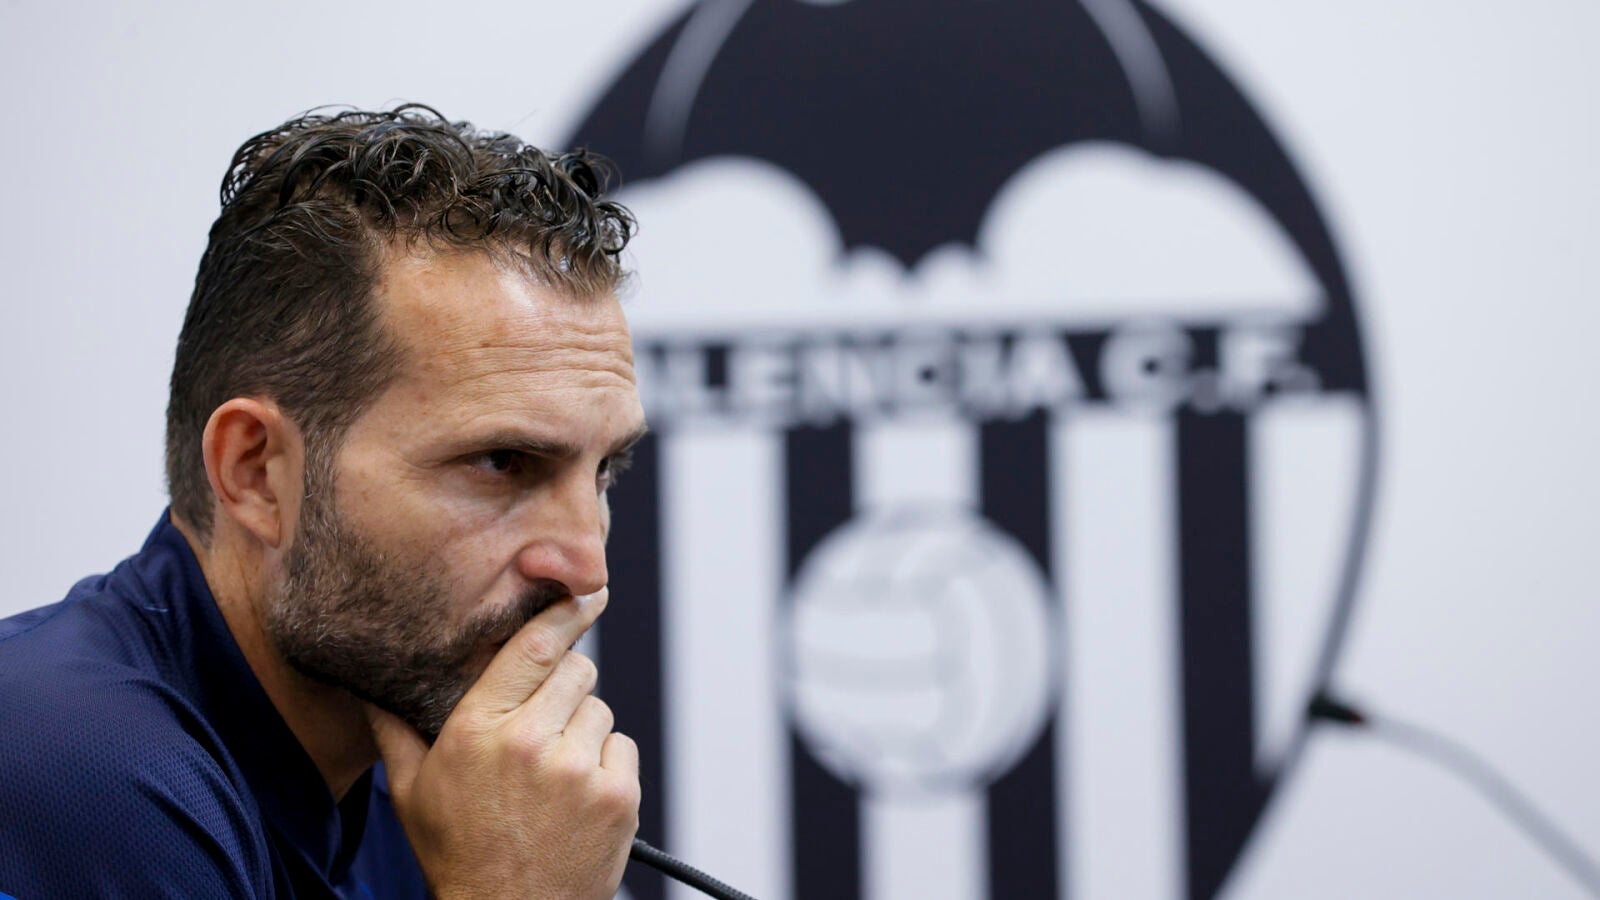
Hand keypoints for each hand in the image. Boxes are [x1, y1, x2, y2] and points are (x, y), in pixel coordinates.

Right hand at [367, 589, 639, 898]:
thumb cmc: (459, 853)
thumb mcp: (413, 791)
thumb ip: (394, 729)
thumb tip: (368, 686)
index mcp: (479, 729)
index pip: (531, 647)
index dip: (563, 613)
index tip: (586, 591)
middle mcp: (531, 741)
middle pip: (575, 671)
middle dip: (564, 687)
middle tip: (544, 725)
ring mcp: (579, 768)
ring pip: (599, 709)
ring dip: (583, 730)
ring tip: (552, 774)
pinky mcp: (617, 794)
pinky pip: (621, 746)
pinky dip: (606, 764)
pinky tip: (576, 795)